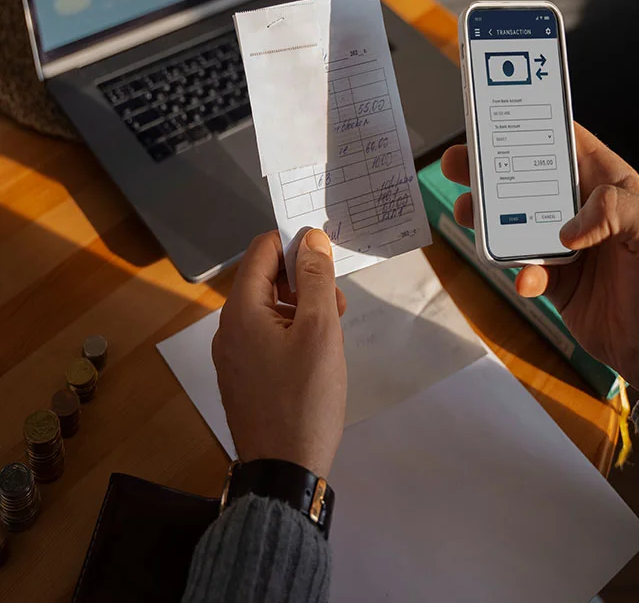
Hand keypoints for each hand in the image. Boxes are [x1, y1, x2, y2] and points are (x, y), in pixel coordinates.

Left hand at [212, 230, 346, 475]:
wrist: (283, 472)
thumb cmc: (305, 397)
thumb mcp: (320, 330)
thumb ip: (316, 279)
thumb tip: (311, 238)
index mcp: (240, 311)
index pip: (262, 250)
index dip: (296, 243)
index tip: (328, 256)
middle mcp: (228, 328)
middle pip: (265, 280)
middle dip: (304, 281)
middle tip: (339, 304)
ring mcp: (232, 355)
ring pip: (268, 310)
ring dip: (302, 307)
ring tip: (333, 330)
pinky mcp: (242, 377)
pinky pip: (266, 337)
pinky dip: (292, 332)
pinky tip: (316, 353)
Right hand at [442, 124, 638, 405]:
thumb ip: (620, 209)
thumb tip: (568, 226)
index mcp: (611, 186)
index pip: (569, 143)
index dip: (535, 127)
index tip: (499, 121)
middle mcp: (584, 210)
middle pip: (528, 178)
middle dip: (491, 169)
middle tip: (460, 162)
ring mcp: (565, 244)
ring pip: (515, 220)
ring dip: (488, 218)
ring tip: (467, 214)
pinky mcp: (554, 277)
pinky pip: (523, 265)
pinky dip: (518, 272)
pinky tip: (527, 281)